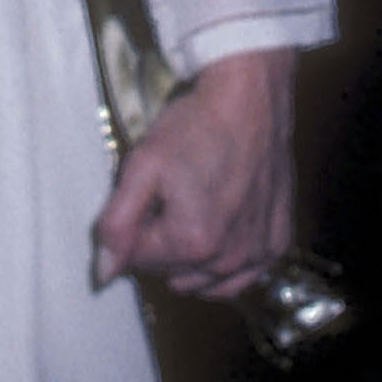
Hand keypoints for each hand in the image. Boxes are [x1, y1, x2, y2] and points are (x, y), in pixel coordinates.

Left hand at [92, 46, 295, 301]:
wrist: (251, 101)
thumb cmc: (196, 127)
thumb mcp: (142, 166)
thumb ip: (117, 224)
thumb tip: (104, 273)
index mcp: (191, 242)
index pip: (137, 260)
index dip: (132, 226)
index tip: (145, 193)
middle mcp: (229, 259)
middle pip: (170, 271)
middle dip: (160, 242)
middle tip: (169, 196)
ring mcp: (258, 255)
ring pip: (203, 280)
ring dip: (190, 256)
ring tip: (193, 208)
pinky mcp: (277, 245)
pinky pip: (239, 277)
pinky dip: (224, 263)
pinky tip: (218, 231)